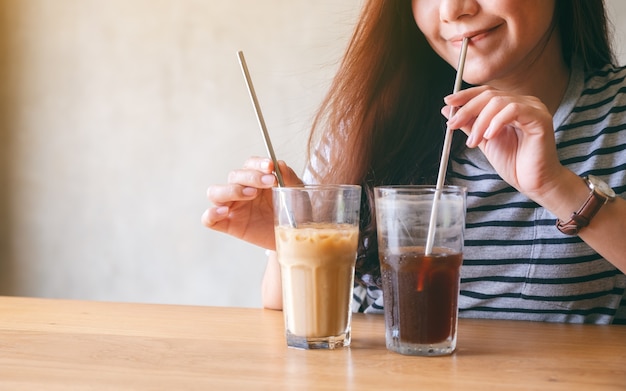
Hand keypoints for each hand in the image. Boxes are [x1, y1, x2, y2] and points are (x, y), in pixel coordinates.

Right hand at [201, 157, 301, 249]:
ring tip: (251, 195)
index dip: (258, 163)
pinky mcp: (228, 225)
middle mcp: (241, 190)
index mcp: (256, 179)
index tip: (270, 167)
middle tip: (270, 182)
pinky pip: (208, 219)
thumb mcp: (296, 193)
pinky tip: (225, 212)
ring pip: (215, 192)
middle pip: (234, 176)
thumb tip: (279, 164)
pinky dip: (211, 214)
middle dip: (251, 177)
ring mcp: (233, 207)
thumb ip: (289, 177)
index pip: (249, 164)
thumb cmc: (294, 212)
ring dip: (231, 190)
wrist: (294, 237)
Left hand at [443, 85, 565, 197]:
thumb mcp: (483, 140)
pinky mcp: (540, 118)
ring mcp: (534, 108)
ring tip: (473, 141)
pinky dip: (496, 122)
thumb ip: (468, 123)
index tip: (448, 101)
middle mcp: (524, 103)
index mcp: (511, 105)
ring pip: (498, 102)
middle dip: (467, 110)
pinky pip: (514, 109)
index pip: (486, 92)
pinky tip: (489, 136)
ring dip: (480, 122)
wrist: (532, 182)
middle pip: (490, 95)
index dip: (466, 95)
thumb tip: (447, 109)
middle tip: (453, 125)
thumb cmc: (513, 162)